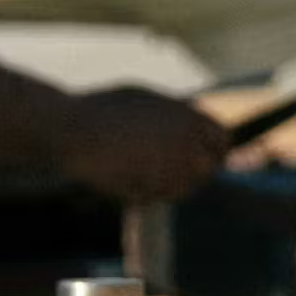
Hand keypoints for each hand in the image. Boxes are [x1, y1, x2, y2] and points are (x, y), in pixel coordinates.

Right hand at [54, 86, 229, 208]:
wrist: (73, 130)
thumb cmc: (104, 109)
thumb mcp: (147, 98)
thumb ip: (174, 111)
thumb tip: (193, 117)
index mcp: (189, 117)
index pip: (222, 139)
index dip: (216, 149)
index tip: (208, 155)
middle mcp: (188, 145)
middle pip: (210, 167)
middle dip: (197, 169)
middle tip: (174, 168)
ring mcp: (171, 171)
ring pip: (186, 187)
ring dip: (172, 182)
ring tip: (145, 168)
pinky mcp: (152, 192)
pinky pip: (161, 197)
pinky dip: (152, 192)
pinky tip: (130, 178)